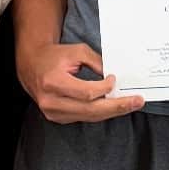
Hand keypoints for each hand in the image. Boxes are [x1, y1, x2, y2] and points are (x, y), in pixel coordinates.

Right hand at [15, 40, 144, 123]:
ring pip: (89, 116)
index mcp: (53, 82)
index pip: (86, 92)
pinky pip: (83, 117)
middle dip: (117, 106)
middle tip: (137, 101)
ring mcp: (53, 113)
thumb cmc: (55, 56)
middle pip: (90, 110)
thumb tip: (115, 77)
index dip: (104, 88)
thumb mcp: (76, 51)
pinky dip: (99, 112)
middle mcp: (51, 101)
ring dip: (111, 111)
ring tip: (130, 105)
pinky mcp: (57, 118)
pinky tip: (112, 106)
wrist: (32, 66)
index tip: (114, 79)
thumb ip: (96, 62)